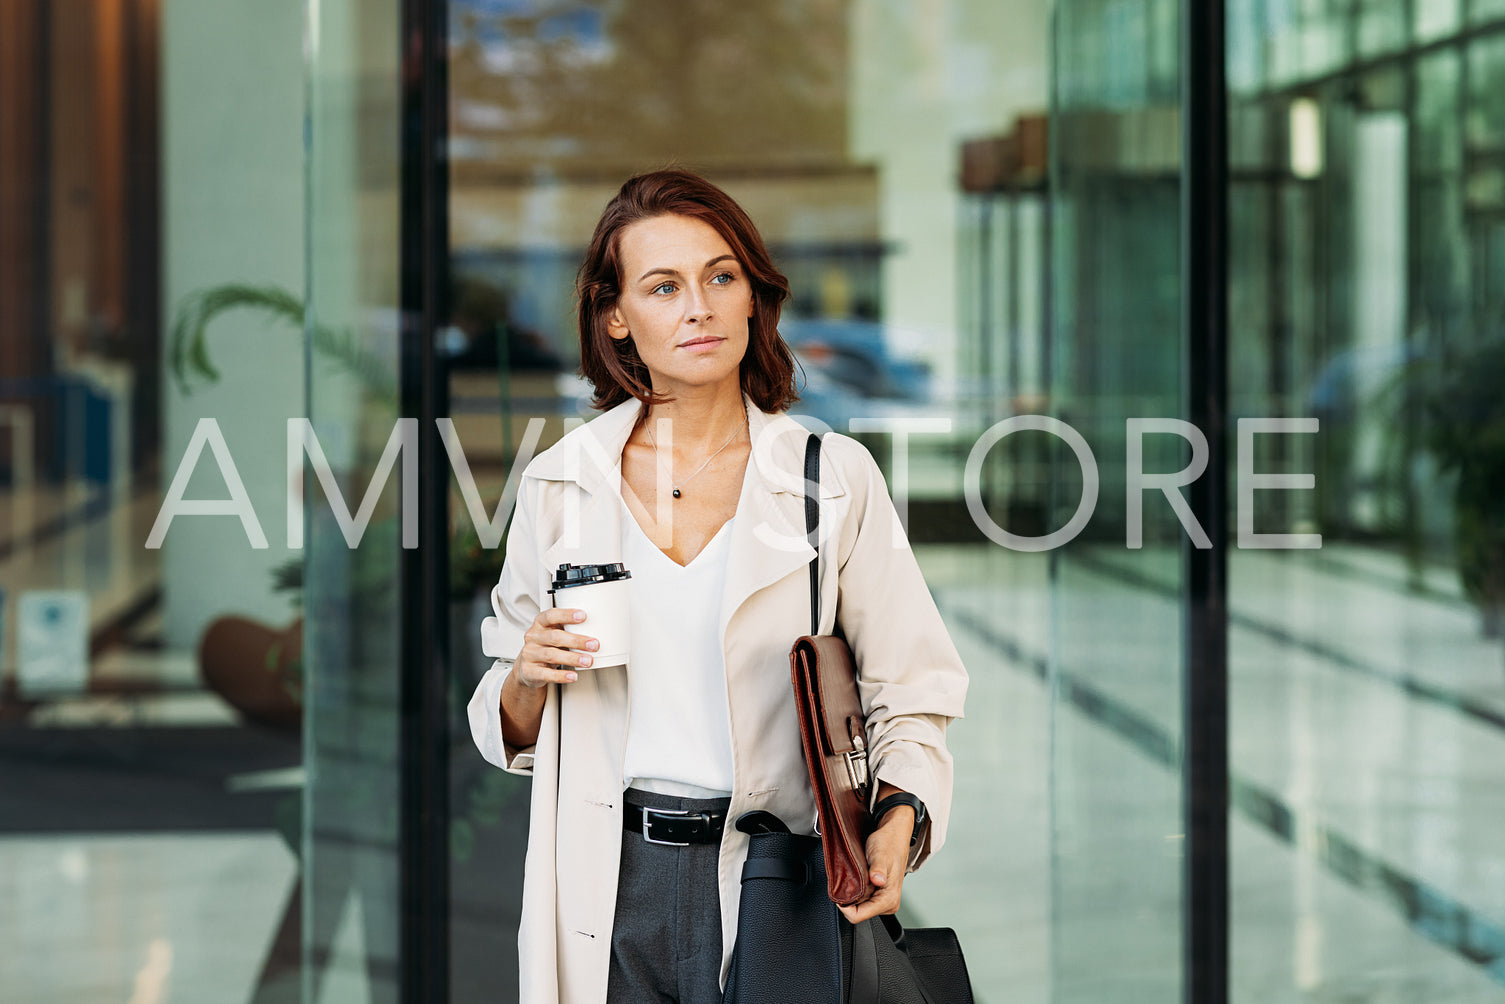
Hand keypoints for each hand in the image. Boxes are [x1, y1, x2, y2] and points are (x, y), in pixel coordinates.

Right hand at [514, 606, 598, 687]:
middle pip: (554, 636)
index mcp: (540, 624)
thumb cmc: (547, 646)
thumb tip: (597, 629)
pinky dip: (561, 676)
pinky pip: (546, 674)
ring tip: (588, 661)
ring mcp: (530, 654)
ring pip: (551, 655)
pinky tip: (573, 676)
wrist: (528, 668)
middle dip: (576, 640)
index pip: (551, 615)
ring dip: (572, 658)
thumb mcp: (555, 633)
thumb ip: (569, 630)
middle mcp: (533, 637)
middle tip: (594, 644)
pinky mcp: (530, 671)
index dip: (566, 615)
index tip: (583, 616)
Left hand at [837, 800, 913, 924]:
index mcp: (889, 899)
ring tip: (857, 876)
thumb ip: (878, 869)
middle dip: (850, 898)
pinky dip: (857, 890)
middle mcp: (888, 904)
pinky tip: (859, 878)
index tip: (839, 891)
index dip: (844, 906)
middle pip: (858, 912)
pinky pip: (862, 899)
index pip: (859, 916)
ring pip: (859, 906)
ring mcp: (884, 901)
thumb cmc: (889, 843)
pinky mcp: (879, 895)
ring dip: (853, 893)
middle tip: (850, 878)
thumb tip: (877, 880)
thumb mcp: (880, 854)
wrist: (894, 836)